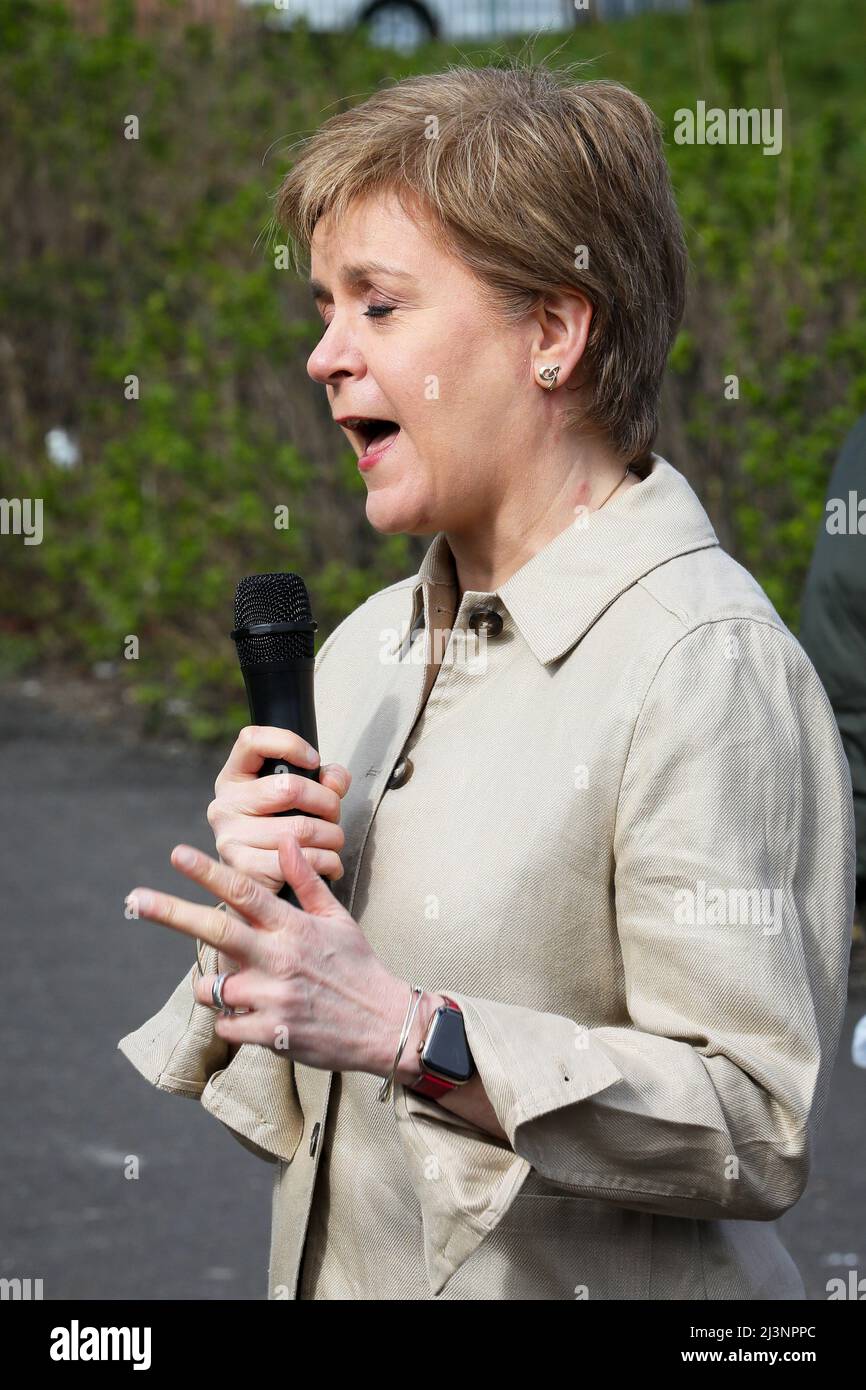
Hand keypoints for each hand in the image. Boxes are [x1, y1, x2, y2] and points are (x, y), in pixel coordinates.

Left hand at [125, 835, 423, 1076]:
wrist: (386, 1024)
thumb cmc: (358, 967)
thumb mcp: (337, 919)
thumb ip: (306, 881)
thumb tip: (286, 841)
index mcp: (294, 927)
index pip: (245, 892)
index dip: (209, 872)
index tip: (177, 854)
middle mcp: (279, 958)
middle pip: (215, 930)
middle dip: (171, 912)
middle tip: (135, 899)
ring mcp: (274, 997)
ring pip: (213, 986)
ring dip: (213, 985)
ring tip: (239, 986)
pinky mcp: (271, 1033)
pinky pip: (227, 1024)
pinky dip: (231, 1019)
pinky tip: (256, 1016)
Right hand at [208, 725, 351, 895]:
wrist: (258, 892)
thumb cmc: (281, 834)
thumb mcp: (299, 799)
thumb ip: (324, 780)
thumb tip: (335, 780)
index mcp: (232, 779)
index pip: (251, 739)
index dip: (289, 743)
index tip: (314, 760)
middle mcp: (223, 805)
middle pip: (290, 787)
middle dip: (327, 802)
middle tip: (334, 816)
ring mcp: (230, 838)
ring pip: (302, 828)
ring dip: (333, 836)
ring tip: (334, 842)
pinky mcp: (245, 869)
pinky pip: (303, 860)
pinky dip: (328, 862)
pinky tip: (330, 864)